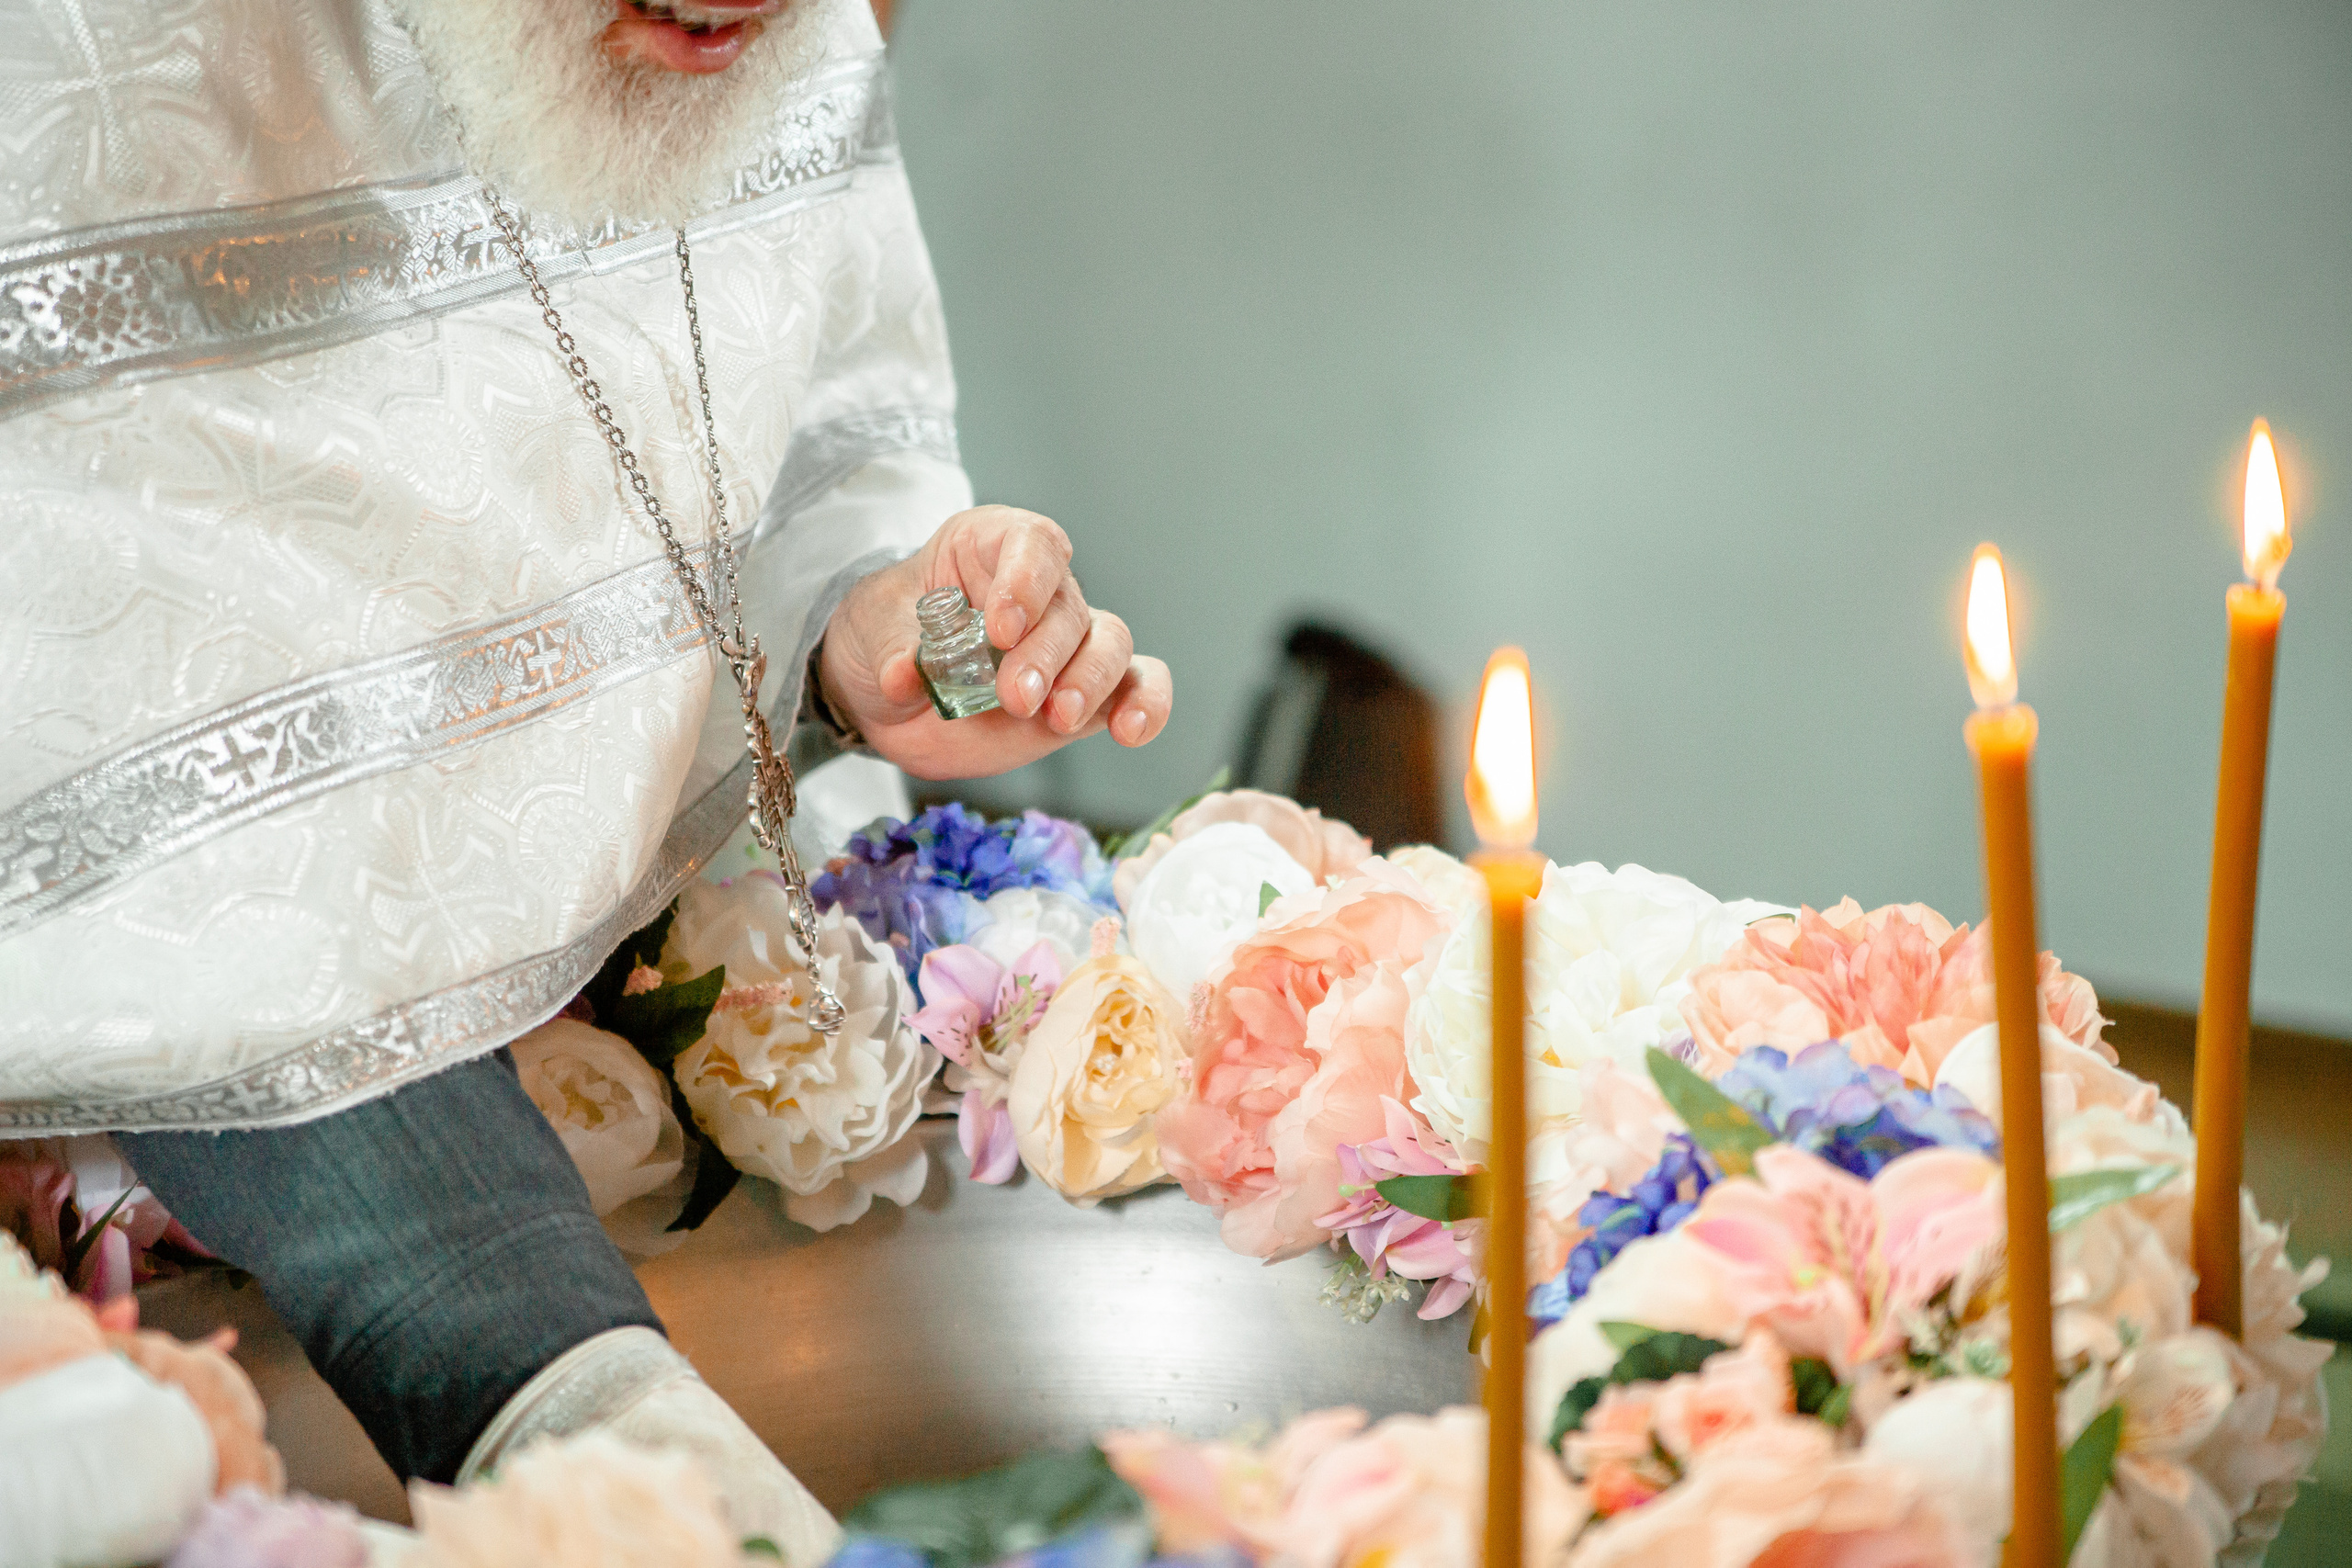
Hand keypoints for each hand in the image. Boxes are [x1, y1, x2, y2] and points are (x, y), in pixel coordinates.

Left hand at [815, 506, 1172, 780]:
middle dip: (1047, 654)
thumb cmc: (883, 636)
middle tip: (1014, 695)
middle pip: (1069, 606)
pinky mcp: (1080, 695)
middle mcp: (1039, 590)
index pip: (1032, 543)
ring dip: (1090, 682)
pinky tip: (1131, 731)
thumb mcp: (869, 632)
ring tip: (1056, 717)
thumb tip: (903, 676)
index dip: (1026, 579)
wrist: (884, 697)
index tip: (1002, 626)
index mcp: (990, 547)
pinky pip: (1134, 687)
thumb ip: (891, 649)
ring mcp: (1065, 645)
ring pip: (1110, 644)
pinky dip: (1145, 705)